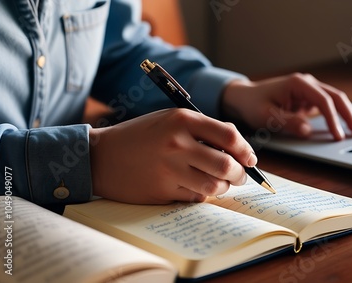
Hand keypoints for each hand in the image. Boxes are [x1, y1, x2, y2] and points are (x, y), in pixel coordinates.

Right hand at [89, 109, 256, 203]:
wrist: (101, 156)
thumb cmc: (140, 136)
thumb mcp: (170, 119)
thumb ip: (203, 129)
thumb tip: (238, 147)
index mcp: (182, 120)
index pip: (229, 136)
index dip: (246, 150)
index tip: (250, 159)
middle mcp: (177, 143)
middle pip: (227, 165)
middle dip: (240, 175)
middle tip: (240, 177)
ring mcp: (169, 169)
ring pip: (214, 185)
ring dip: (223, 187)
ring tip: (220, 183)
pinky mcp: (162, 190)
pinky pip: (195, 196)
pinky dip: (202, 194)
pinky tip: (195, 187)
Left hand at [221, 73, 351, 139]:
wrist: (243, 98)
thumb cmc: (253, 104)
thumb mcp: (266, 116)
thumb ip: (287, 123)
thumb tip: (308, 131)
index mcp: (298, 83)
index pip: (323, 101)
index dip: (333, 119)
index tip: (338, 136)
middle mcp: (307, 83)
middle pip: (336, 97)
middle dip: (349, 115)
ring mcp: (309, 90)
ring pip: (334, 101)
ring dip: (346, 115)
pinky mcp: (308, 99)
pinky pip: (326, 108)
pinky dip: (336, 118)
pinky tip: (342, 130)